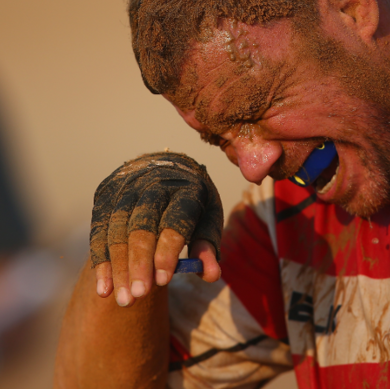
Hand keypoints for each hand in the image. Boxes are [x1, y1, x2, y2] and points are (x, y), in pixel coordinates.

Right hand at [90, 152, 222, 306]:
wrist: (164, 167)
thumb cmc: (191, 202)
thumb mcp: (207, 217)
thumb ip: (207, 245)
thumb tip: (212, 276)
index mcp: (185, 188)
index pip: (175, 220)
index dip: (168, 250)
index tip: (163, 281)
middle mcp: (153, 185)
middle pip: (142, 227)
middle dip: (139, 263)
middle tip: (139, 296)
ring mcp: (125, 189)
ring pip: (117, 231)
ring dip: (118, 267)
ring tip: (124, 300)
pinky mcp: (105, 196)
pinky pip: (99, 232)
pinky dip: (101, 262)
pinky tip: (105, 289)